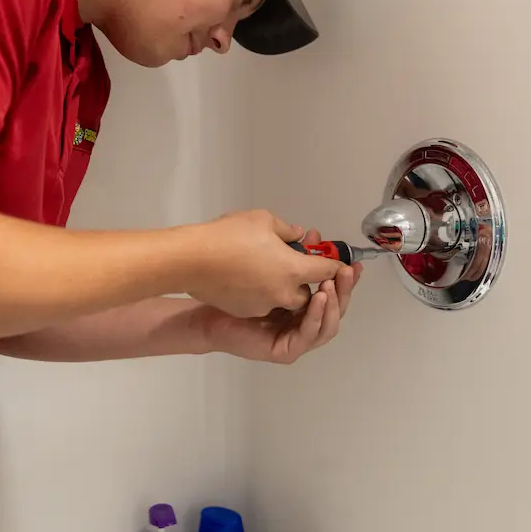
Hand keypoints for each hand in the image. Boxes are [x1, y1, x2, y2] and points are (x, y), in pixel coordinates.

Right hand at [183, 211, 341, 318]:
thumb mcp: (262, 220)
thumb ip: (287, 230)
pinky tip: (251, 275)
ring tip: (274, 267)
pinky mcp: (246, 311)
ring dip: (286, 288)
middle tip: (304, 264)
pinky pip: (265, 304)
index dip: (335, 263)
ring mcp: (264, 305)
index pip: (326, 270)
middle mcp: (284, 293)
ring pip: (286, 300)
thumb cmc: (228, 236)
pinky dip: (265, 293)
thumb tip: (297, 235)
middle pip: (310, 294)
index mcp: (294, 270)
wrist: (190, 260)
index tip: (340, 261)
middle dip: (310, 282)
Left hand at [198, 231, 362, 363]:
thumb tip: (311, 234)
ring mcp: (295, 338)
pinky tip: (318, 298)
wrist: (207, 310)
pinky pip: (308, 335)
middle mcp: (302, 323)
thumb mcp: (269, 264)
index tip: (351, 261)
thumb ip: (291, 253)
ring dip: (334, 303)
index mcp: (303, 305)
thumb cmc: (234, 287)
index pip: (331, 292)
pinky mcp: (285, 351)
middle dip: (345, 288)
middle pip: (335, 308)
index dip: (343, 277)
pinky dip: (316, 316)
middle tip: (349, 271)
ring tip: (331, 284)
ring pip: (327, 325)